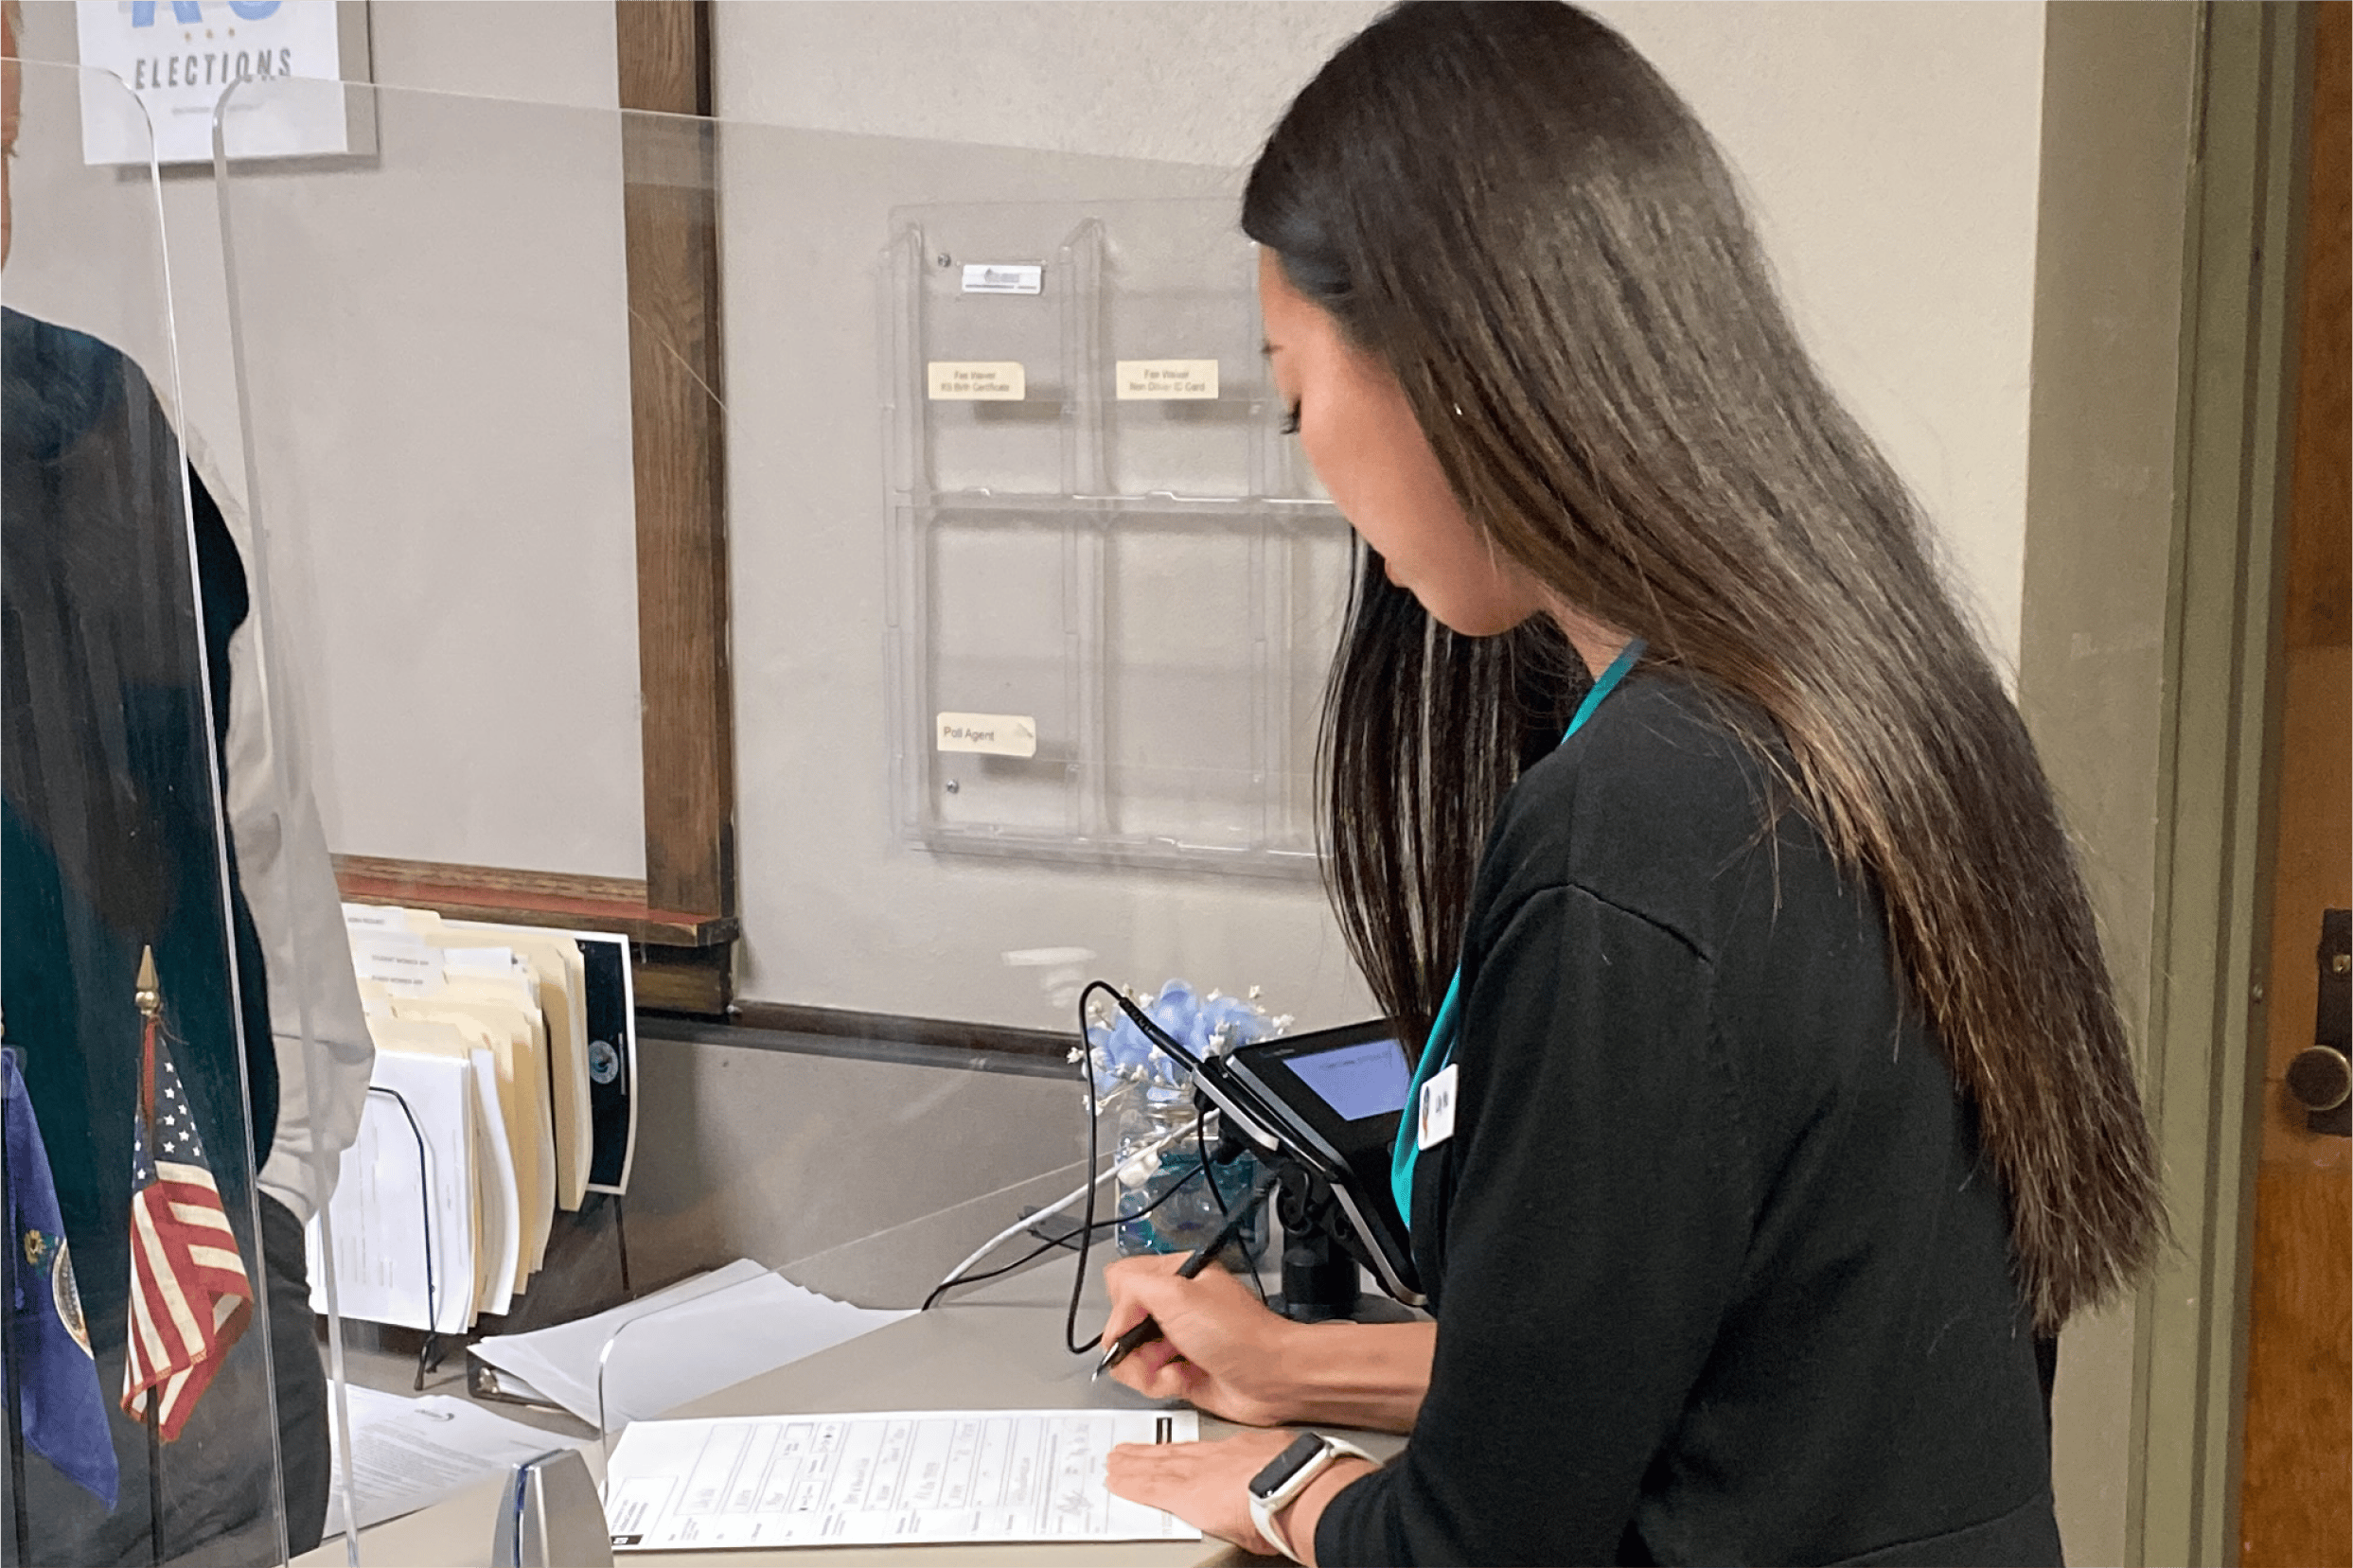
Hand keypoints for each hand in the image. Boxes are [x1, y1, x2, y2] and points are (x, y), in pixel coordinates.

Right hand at [1098, 1252, 1300, 1426]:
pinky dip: (1160, 1383)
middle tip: (1153, 1349)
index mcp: (1176, 1275)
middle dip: (1131, 1344)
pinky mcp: (1180, 1371)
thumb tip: (1115, 1310)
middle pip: (1122, 1323)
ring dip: (1145, 1368)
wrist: (1272, 1379)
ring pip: (1130, 1356)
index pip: (1122, 1283)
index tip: (1133, 1324)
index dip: (1122, 1307)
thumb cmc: (1241, 1335)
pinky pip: (1148, 1379)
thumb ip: (1134, 1286)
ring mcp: (1177, 1340)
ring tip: (1171, 1368)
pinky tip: (1182, 1379)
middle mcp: (1175, 1306)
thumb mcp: (1178, 1295)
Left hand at [1108, 1427, 1370, 1559]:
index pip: (1204, 1452)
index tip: (1170, 1450)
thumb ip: (1273, 1475)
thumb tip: (1280, 1491)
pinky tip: (1116, 1480)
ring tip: (1117, 1462)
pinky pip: (1148, 1486)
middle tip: (1129, 1451)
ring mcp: (1199, 1472)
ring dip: (1134, 1464)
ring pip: (1157, 1466)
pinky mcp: (1184, 1493)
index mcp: (1243, 1453)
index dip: (1183, 1451)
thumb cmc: (1306, 1483)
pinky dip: (1130, 1483)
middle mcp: (1216, 1457)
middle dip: (1151, 1453)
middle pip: (1175, 1454)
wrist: (1300, 1485)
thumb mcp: (1287, 1469)